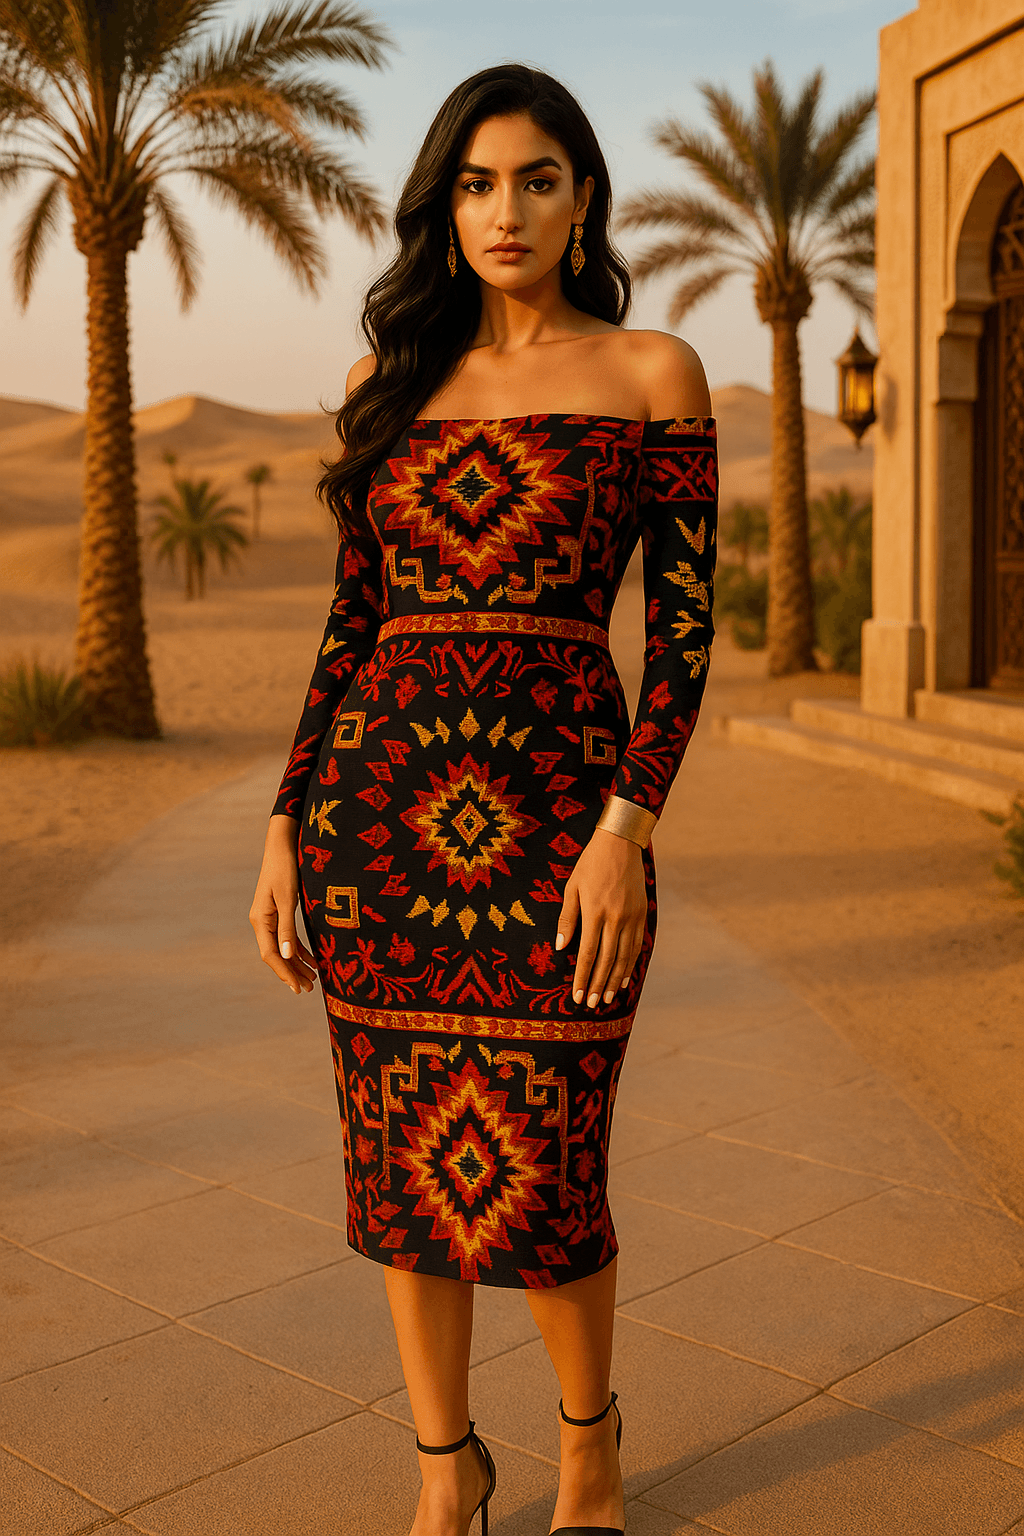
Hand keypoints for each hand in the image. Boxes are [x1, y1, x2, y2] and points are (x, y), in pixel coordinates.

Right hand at [249, 815, 318, 995]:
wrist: (283, 844)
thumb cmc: (286, 867)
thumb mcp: (287, 897)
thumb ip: (287, 927)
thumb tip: (286, 956)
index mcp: (260, 920)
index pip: (270, 954)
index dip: (284, 973)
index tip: (297, 988)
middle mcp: (262, 921)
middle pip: (275, 955)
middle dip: (291, 973)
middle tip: (309, 989)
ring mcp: (269, 917)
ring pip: (281, 947)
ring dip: (296, 963)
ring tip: (312, 979)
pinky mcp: (279, 911)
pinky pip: (286, 936)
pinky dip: (298, 949)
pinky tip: (311, 959)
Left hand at [556, 829, 646, 1007]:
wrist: (620, 843)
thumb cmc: (590, 864)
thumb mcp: (572, 887)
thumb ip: (567, 918)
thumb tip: (562, 947)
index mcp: (594, 912)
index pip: (588, 953)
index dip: (582, 976)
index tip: (576, 995)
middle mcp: (615, 918)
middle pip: (607, 960)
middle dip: (597, 984)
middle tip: (590, 1004)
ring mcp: (631, 917)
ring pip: (624, 956)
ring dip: (615, 980)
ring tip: (606, 998)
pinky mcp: (642, 914)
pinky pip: (637, 945)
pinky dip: (630, 964)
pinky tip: (624, 978)